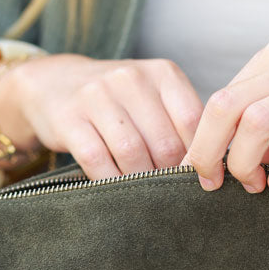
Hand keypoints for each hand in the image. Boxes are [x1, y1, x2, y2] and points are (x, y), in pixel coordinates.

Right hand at [0, 54, 203, 177]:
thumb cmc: (118, 100)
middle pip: (165, 143)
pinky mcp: (69, 119)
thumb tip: (214, 166)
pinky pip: (98, 161)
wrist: (54, 83)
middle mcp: (130, 78)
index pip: (194, 121)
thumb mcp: (154, 96)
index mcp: (162, 73)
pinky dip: (111, 182)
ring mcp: (97, 96)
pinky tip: (117, 191)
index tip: (200, 179)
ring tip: (147, 195)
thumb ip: (181, 122)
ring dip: (142, 182)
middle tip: (172, 194)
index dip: (199, 157)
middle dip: (170, 175)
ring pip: (133, 154)